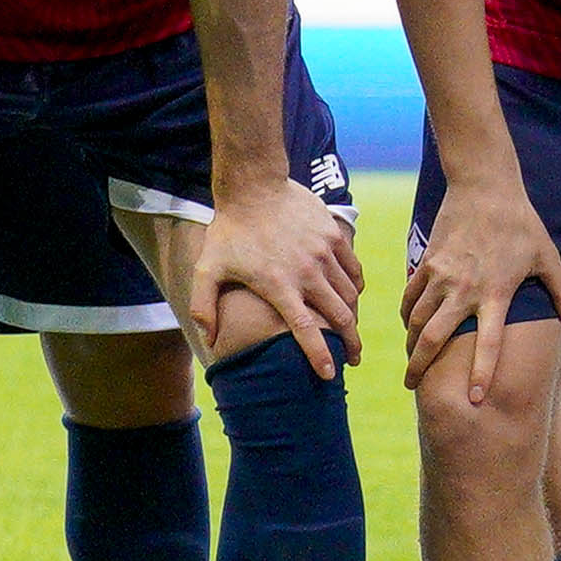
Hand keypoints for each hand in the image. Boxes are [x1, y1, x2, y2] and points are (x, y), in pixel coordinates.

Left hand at [194, 176, 366, 379]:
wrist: (254, 186)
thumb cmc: (229, 231)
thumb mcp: (207, 270)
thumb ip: (204, 307)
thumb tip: (209, 343)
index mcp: (279, 286)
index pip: (307, 330)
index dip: (320, 356)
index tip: (330, 375)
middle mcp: (308, 272)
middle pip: (340, 317)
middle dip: (350, 343)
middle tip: (352, 359)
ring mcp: (325, 253)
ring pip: (351, 295)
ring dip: (353, 317)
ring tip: (350, 330)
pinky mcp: (334, 236)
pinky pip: (354, 270)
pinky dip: (356, 288)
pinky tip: (351, 296)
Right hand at [399, 169, 560, 379]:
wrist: (485, 187)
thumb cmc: (521, 224)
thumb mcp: (547, 257)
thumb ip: (560, 291)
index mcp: (496, 294)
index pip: (487, 344)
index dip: (481, 373)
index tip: (473, 399)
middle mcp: (464, 290)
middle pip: (434, 339)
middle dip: (420, 367)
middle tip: (411, 387)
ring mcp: (441, 277)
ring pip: (416, 320)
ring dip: (411, 344)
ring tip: (410, 360)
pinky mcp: (427, 262)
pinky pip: (409, 296)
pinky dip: (406, 314)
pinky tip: (408, 325)